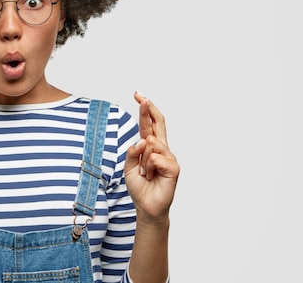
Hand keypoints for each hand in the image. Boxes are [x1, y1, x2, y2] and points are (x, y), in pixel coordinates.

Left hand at [124, 92, 178, 221]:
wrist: (146, 206)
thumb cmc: (139, 186)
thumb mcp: (128, 167)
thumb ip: (132, 153)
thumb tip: (142, 141)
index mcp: (151, 147)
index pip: (149, 124)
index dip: (145, 110)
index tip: (138, 95)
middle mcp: (162, 149)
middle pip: (158, 123)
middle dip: (149, 109)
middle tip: (142, 98)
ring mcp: (169, 157)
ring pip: (151, 145)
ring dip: (142, 161)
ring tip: (144, 173)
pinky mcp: (174, 168)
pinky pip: (156, 158)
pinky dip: (148, 167)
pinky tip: (150, 176)